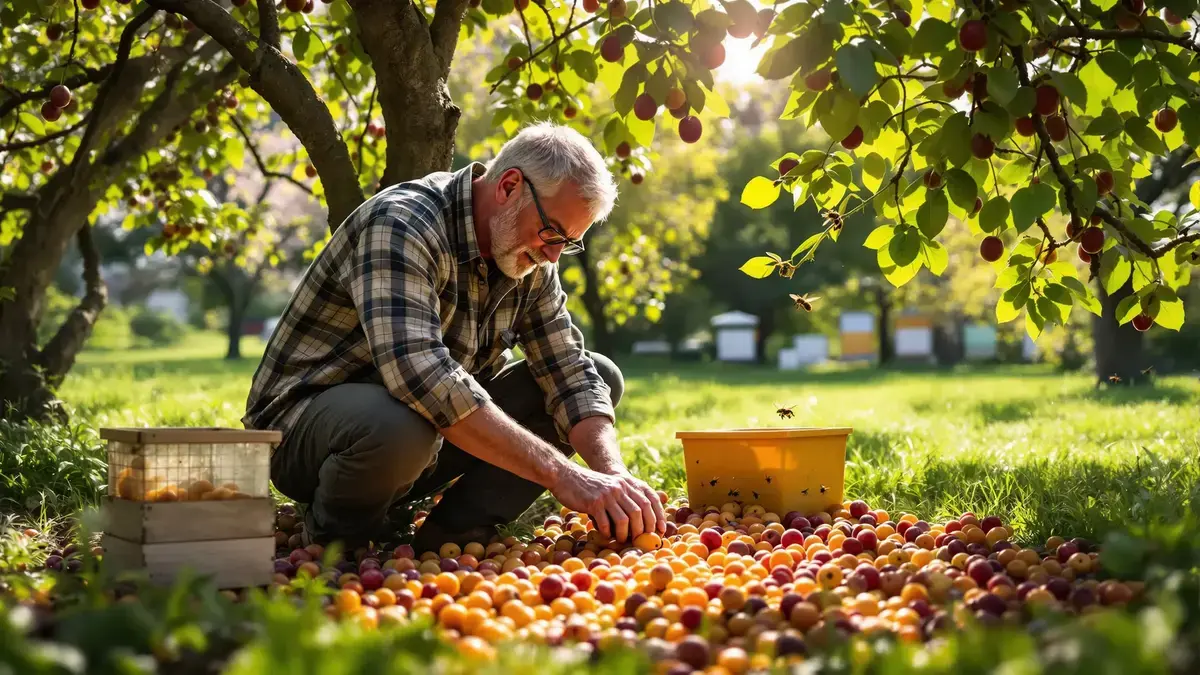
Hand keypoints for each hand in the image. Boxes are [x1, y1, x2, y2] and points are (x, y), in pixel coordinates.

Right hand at [550, 465, 665, 543]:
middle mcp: (620, 487)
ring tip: (621, 540)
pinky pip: (605, 522)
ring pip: (624, 519)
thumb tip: (640, 518)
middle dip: (643, 529)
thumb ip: (624, 498)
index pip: (649, 500)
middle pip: (640, 512)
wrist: (566, 475)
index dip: (658, 516)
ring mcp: (607, 495)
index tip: (661, 531)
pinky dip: (607, 532)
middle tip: (640, 540)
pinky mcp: (594, 502)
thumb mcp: (611, 486)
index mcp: (626, 483)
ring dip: (624, 534)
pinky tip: (605, 535)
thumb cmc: (589, 486)